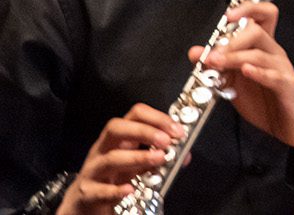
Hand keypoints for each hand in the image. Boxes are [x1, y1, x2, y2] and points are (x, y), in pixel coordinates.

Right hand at [58, 105, 182, 213]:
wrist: (84, 203)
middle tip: (166, 141)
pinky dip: (115, 190)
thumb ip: (157, 156)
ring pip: (110, 158)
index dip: (156, 118)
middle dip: (143, 131)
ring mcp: (92, 171)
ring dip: (137, 157)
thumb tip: (183, 154)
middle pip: (116, 129)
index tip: (176, 129)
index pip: (134, 115)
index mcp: (118, 138)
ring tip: (158, 159)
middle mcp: (103, 150)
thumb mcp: (136, 164)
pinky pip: (99, 190)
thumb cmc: (112, 178)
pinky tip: (129, 189)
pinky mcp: (87, 193)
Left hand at [193, 3, 293, 163]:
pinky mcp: (286, 86)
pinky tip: (246, 71)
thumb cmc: (264, 100)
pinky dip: (258, 72)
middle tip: (211, 55)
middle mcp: (274, 53)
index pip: (263, 16)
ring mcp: (282, 68)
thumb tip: (195, 52)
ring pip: (259, 54)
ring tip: (215, 64)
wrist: (289, 125)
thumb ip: (218, 66)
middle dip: (230, 40)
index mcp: (263, 47)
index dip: (248, 9)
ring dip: (234, 57)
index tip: (228, 16)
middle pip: (256, 31)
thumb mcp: (235, 82)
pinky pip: (273, 76)